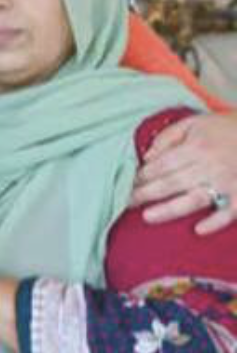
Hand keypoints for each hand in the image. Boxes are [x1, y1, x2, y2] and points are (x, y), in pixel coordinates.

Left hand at [129, 112, 235, 234]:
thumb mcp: (195, 123)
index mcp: (197, 147)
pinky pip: (229, 212)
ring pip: (194, 199)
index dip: (141, 176)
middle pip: (171, 183)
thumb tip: (147, 157)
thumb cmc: (227, 128)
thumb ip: (168, 137)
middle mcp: (210, 165)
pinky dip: (216, 221)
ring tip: (147, 217)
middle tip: (124, 203)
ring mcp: (228, 182)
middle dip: (145, 194)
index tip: (124, 184)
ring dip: (170, 209)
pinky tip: (198, 230)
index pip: (161, 165)